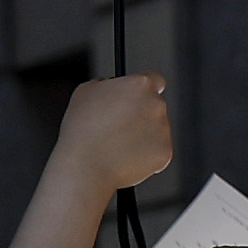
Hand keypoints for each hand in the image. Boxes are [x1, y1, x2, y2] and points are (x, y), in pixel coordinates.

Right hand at [54, 71, 173, 200]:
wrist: (85, 168)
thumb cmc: (82, 132)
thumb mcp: (85, 91)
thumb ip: (105, 84)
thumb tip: (111, 86)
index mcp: (139, 85)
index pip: (154, 79)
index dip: (144, 89)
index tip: (137, 97)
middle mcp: (156, 104)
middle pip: (155, 106)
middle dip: (141, 114)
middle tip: (119, 126)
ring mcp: (163, 129)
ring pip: (156, 130)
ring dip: (142, 135)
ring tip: (117, 144)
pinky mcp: (165, 152)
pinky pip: (157, 152)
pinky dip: (145, 155)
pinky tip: (125, 156)